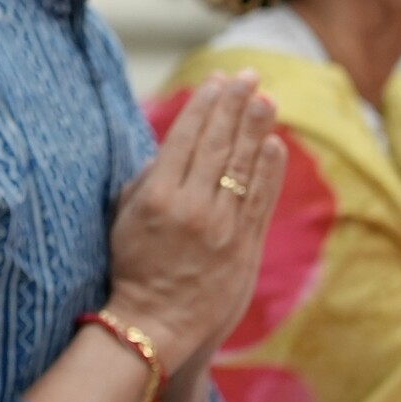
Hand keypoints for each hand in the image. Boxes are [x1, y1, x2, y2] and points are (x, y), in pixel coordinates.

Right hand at [108, 72, 287, 357]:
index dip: (204, 106)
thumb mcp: (126, 218)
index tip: (216, 80)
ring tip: (266, 99)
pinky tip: (274, 144)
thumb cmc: (134, 268)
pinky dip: (269, 170)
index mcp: (157, 197)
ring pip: (243, 167)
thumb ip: (148, 178)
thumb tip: (174, 143)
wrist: (157, 325)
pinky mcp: (245, 247)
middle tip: (248, 76)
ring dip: (256, 128)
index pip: (186, 138)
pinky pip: (261, 200)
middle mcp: (192, 207)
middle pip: (218, 144)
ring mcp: (222, 227)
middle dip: (234, 105)